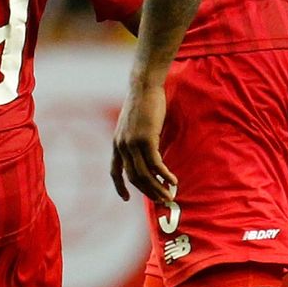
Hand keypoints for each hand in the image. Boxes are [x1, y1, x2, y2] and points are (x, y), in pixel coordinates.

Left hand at [111, 81, 177, 204]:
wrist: (144, 87)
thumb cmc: (143, 103)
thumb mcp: (133, 124)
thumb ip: (135, 139)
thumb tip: (146, 153)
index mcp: (117, 144)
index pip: (114, 171)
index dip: (119, 187)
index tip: (126, 199)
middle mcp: (122, 146)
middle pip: (133, 177)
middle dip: (147, 191)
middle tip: (161, 199)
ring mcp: (133, 144)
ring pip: (144, 174)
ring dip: (157, 187)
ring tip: (168, 194)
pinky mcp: (146, 139)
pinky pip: (155, 164)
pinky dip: (164, 175)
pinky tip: (173, 180)